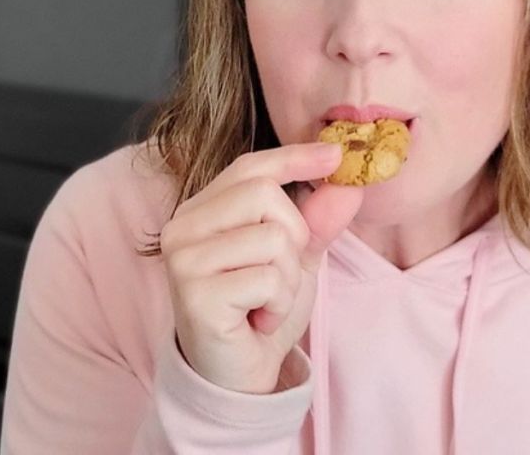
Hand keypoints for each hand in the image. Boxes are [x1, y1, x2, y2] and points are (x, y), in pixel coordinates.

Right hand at [159, 142, 362, 392]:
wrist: (239, 375)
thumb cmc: (261, 308)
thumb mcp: (297, 257)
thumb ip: (317, 220)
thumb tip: (346, 186)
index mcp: (203, 210)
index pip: (251, 167)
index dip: (295, 157)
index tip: (336, 154)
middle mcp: (183, 227)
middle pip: (264, 194)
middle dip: (294, 236)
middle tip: (279, 274)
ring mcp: (184, 260)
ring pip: (273, 238)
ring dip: (288, 277)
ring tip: (266, 300)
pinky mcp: (196, 295)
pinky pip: (269, 279)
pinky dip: (279, 303)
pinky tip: (259, 319)